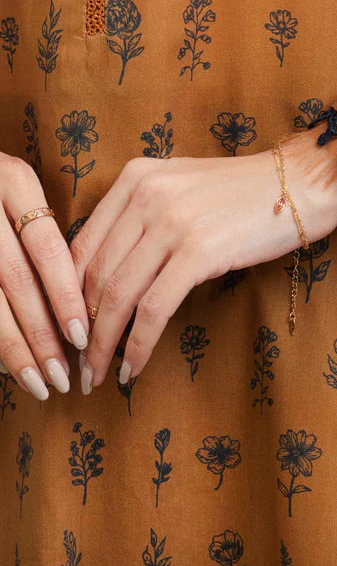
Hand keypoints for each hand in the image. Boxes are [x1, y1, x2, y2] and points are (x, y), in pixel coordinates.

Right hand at [0, 153, 91, 400]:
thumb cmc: (1, 188)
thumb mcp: (25, 188)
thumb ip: (50, 229)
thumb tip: (99, 295)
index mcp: (14, 182)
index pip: (47, 248)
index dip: (65, 296)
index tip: (83, 336)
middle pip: (16, 280)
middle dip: (42, 332)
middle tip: (65, 373)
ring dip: (14, 347)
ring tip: (41, 382)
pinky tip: (9, 367)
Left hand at [70, 122, 336, 391]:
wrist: (300, 182)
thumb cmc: (245, 192)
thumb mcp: (182, 188)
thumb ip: (143, 216)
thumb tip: (108, 274)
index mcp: (136, 178)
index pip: (81, 244)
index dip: (67, 295)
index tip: (68, 328)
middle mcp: (146, 195)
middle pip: (93, 274)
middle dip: (80, 327)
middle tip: (77, 362)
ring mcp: (172, 222)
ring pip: (118, 295)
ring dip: (103, 344)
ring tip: (98, 376)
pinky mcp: (200, 251)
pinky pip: (154, 309)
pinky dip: (137, 344)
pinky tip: (133, 367)